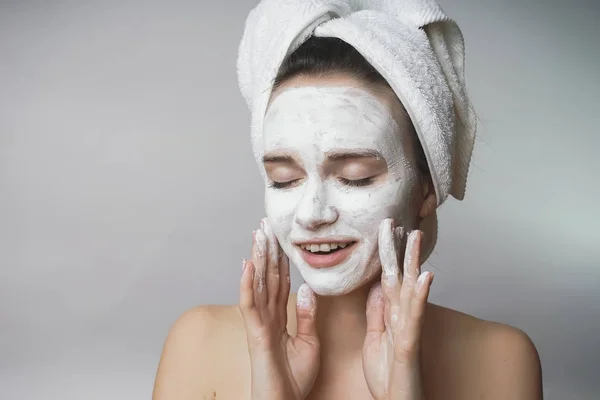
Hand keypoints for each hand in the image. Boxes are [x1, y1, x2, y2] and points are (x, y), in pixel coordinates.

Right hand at [239, 218, 319, 399]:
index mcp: (280, 318)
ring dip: (257, 258)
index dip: (280, 260)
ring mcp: (259, 324)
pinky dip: (248, 284)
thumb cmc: (295, 380)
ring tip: (257, 235)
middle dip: (267, 251)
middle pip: (267, 277)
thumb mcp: (309, 343)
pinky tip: (247, 264)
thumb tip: (305, 289)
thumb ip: (307, 316)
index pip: (280, 282)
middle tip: (265, 225)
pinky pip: (251, 305)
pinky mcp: (256, 334)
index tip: (280, 238)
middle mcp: (267, 316)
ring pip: (258, 284)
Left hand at [362, 218, 433, 399]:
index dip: (386, 254)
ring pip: (410, 290)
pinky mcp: (410, 345)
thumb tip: (376, 287)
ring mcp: (409, 329)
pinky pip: (415, 317)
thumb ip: (377, 313)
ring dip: (412, 262)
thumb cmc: (389, 376)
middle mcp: (403, 318)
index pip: (388, 278)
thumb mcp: (377, 339)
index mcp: (391, 316)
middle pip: (400, 277)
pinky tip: (426, 276)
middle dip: (397, 249)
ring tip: (414, 237)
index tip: (384, 231)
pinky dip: (421, 296)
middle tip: (394, 221)